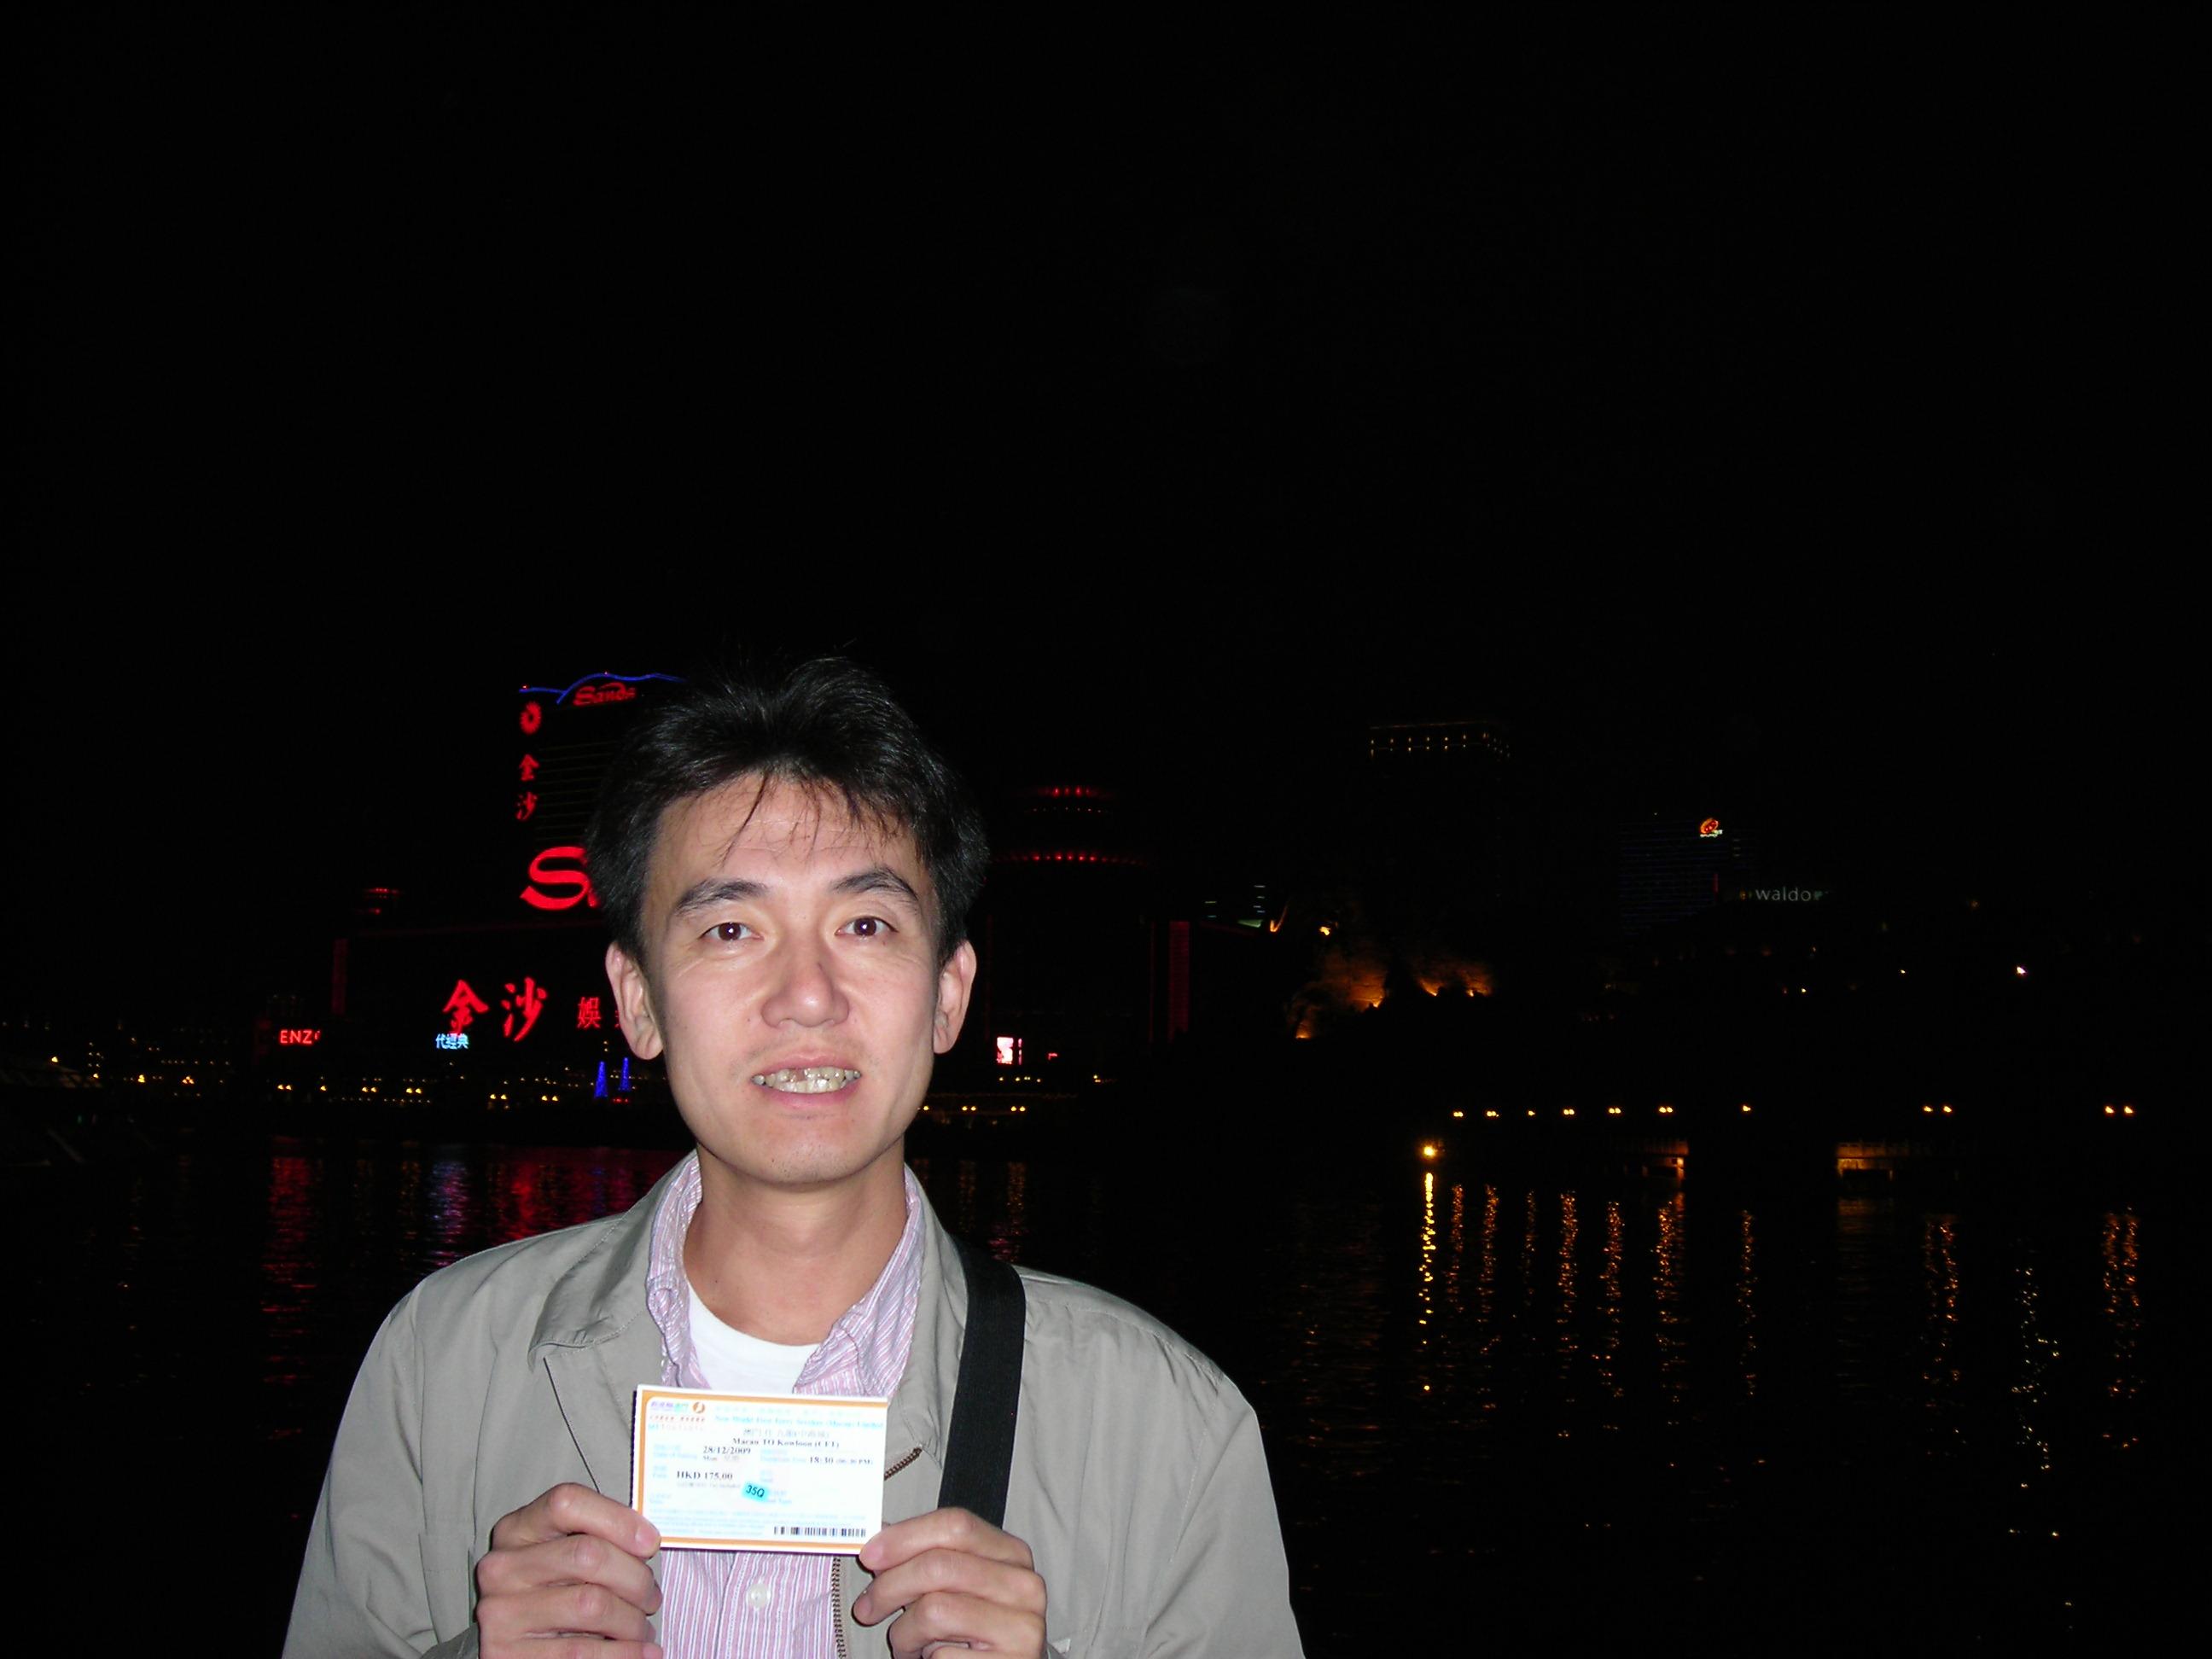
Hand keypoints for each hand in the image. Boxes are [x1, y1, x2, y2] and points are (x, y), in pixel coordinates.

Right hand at [474, 1482, 664, 1657]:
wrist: (507, 1649)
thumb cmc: (549, 1592)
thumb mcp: (558, 1556)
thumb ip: (593, 1539)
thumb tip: (647, 1542)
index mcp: (515, 1530)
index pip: (566, 1503)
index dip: (617, 1519)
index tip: (650, 1542)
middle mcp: (502, 1568)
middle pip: (587, 1554)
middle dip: (635, 1578)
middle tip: (652, 1597)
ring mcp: (501, 1613)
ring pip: (590, 1604)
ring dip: (632, 1620)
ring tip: (643, 1627)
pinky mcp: (508, 1655)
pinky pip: (581, 1652)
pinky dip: (623, 1653)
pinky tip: (644, 1653)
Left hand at [852, 1506, 1046, 1655]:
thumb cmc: (975, 1629)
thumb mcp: (958, 1585)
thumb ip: (926, 1557)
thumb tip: (878, 1534)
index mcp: (1012, 1553)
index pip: (955, 1525)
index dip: (906, 1536)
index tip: (869, 1554)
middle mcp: (1024, 1585)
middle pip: (939, 1565)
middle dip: (890, 1586)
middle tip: (866, 1608)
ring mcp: (1021, 1626)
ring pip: (935, 1611)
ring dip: (904, 1632)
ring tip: (907, 1642)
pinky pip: (943, 1655)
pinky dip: (925, 1658)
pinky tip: (932, 1657)